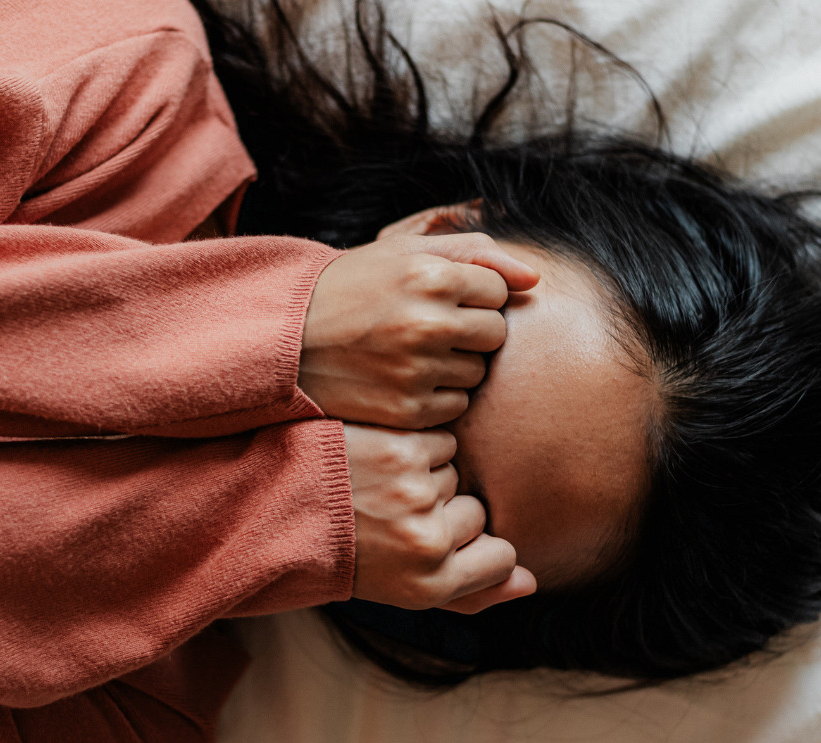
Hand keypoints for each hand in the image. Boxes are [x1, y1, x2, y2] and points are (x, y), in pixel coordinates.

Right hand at [301, 233, 539, 429]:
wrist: (285, 338)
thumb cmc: (352, 288)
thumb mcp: (404, 252)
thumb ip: (475, 254)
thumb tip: (534, 280)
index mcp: (430, 276)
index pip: (498, 292)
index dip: (472, 295)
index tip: (437, 298)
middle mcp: (427, 323)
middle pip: (495, 335)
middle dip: (470, 330)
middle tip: (426, 326)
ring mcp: (417, 371)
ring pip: (477, 373)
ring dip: (455, 365)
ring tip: (411, 352)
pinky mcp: (406, 410)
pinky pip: (455, 408)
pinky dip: (437, 397)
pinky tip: (403, 380)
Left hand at [343, 423, 536, 613]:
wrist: (276, 507)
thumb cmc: (345, 552)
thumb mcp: (403, 590)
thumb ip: (471, 594)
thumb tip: (532, 583)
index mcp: (430, 585)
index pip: (502, 557)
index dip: (472, 546)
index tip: (430, 543)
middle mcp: (428, 543)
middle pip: (478, 513)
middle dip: (442, 508)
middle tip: (388, 514)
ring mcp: (419, 493)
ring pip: (458, 472)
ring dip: (427, 472)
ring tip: (378, 486)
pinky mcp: (405, 450)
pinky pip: (441, 440)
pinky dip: (416, 444)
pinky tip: (380, 458)